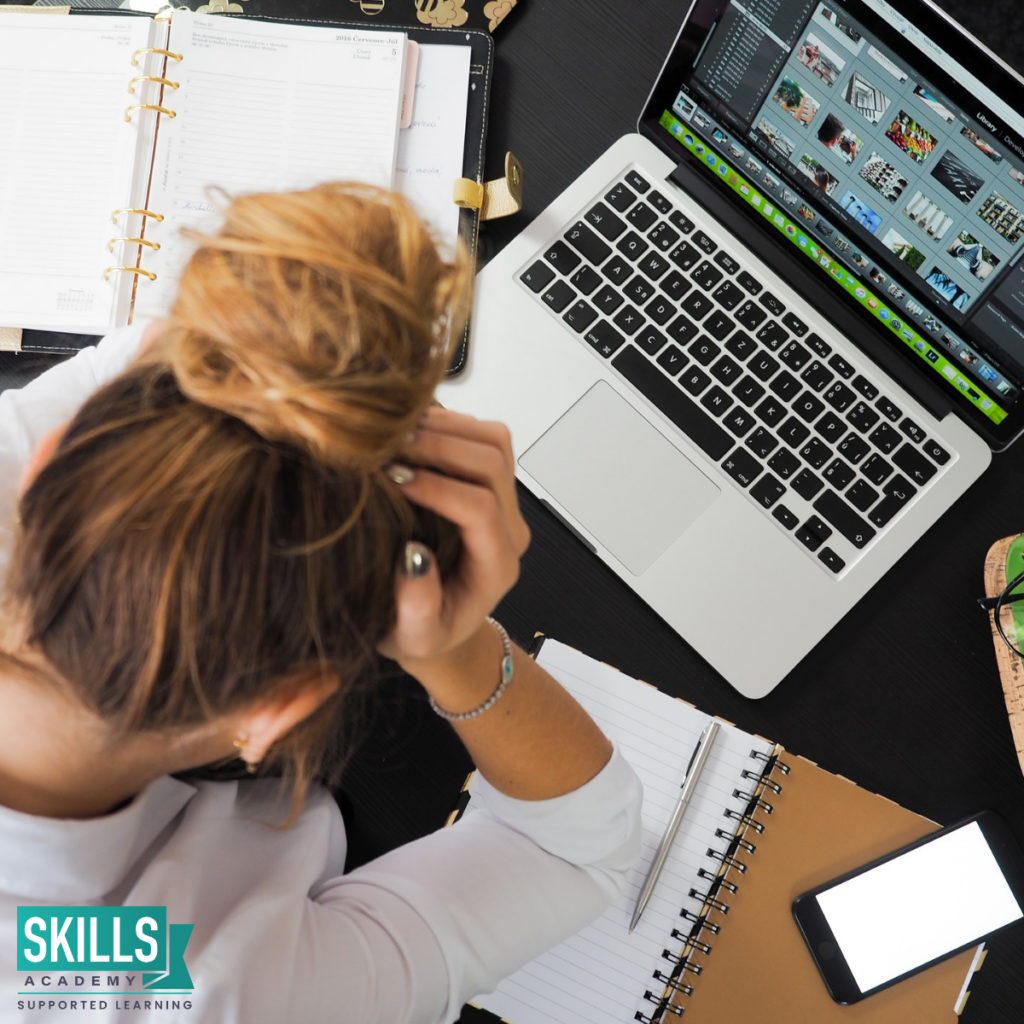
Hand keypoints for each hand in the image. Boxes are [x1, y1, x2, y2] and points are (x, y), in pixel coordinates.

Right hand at [378, 406, 528, 668]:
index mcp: (496, 566)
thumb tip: (413, 557)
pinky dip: (447, 423)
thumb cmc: (423, 632)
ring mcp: (504, 501)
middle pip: (493, 463)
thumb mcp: (414, 638)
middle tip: (388, 447)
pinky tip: (407, 431)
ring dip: (445, 427)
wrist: (439, 623)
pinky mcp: (490, 481)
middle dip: (440, 446)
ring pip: (494, 441)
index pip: (480, 509)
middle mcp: (509, 528)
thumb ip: (417, 609)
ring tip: (395, 433)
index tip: (392, 479)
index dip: (438, 487)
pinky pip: (482, 436)